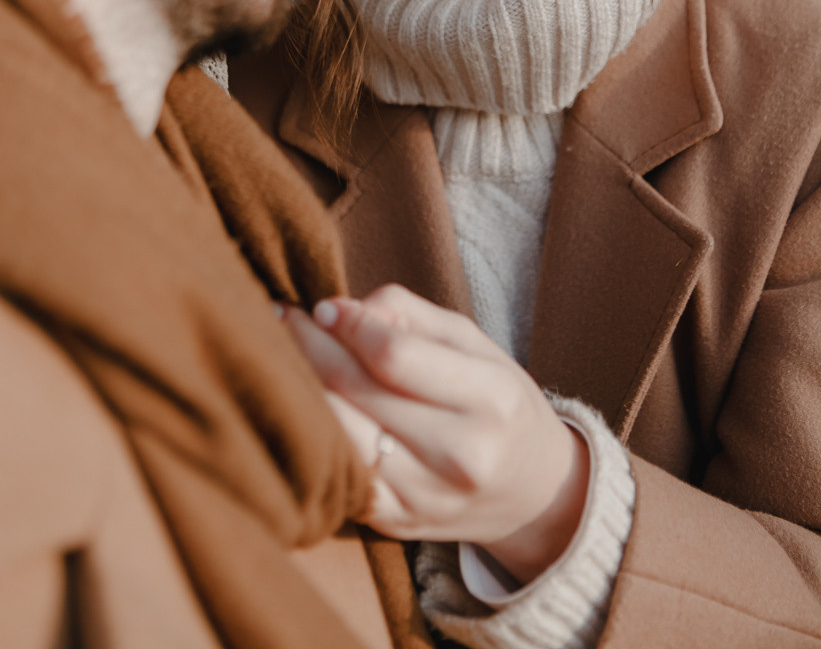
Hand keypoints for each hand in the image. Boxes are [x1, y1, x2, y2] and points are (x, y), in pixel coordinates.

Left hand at [285, 284, 589, 583]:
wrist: (534, 492)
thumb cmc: (496, 402)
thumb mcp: (474, 344)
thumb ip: (411, 316)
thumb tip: (341, 309)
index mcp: (490, 398)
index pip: (394, 355)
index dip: (348, 325)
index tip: (321, 305)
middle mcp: (461, 455)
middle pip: (358, 392)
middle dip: (310, 346)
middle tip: (282, 316)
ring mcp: (427, 496)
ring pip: (339, 435)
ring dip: (300, 389)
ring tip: (279, 355)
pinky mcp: (397, 522)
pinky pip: (337, 475)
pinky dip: (314, 438)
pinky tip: (299, 408)